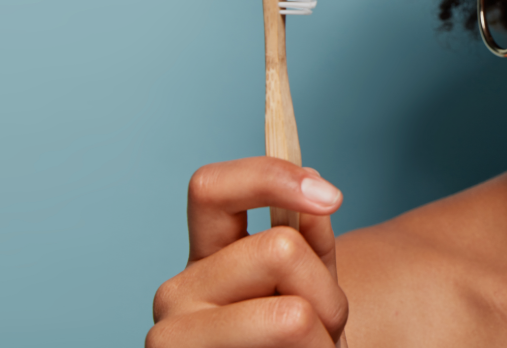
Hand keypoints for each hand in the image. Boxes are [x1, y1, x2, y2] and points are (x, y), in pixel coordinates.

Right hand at [147, 157, 348, 346]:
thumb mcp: (312, 286)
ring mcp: (174, 343)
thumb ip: (310, 240)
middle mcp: (176, 297)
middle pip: (279, 249)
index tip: (332, 196)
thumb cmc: (301, 343)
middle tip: (326, 326)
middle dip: (328, 290)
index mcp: (203, 260)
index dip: (271, 176)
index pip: (209, 188)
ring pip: (291, 314)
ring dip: (324, 337)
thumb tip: (312, 193)